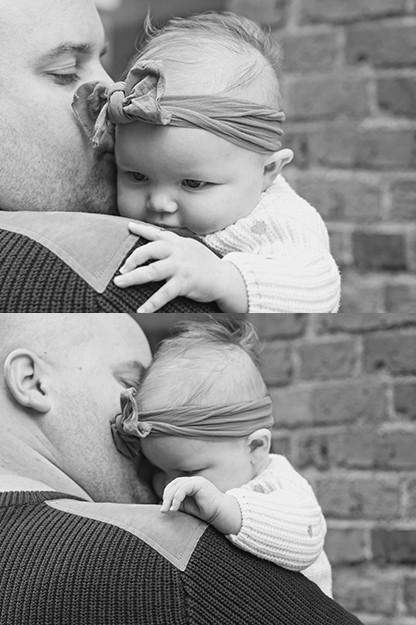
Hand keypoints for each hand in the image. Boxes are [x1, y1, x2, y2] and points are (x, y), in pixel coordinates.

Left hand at [113, 222, 247, 312]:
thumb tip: (160, 247)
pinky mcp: (184, 282)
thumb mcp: (192, 248)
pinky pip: (163, 294)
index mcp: (178, 243)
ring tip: (119, 283)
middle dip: (131, 260)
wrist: (225, 278)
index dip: (141, 229)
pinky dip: (150, 304)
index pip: (157, 233)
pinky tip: (141, 310)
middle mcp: (177, 251)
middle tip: (121, 270)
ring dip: (132, 278)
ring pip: (151, 271)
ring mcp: (180, 267)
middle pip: (148, 251)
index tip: (128, 226)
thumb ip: (176, 246)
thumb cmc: (207, 265)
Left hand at [161, 476, 241, 534]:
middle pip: (173, 485)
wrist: (219, 514)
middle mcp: (191, 481)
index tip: (164, 509)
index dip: (166, 496)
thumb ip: (176, 503)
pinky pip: (184, 488)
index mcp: (188, 485)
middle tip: (163, 511)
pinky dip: (177, 497)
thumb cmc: (204, 512)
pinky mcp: (199, 483)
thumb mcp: (186, 507)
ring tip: (168, 510)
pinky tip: (175, 507)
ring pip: (177, 485)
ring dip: (170, 498)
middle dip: (166, 497)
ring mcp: (195, 481)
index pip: (172, 486)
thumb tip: (163, 505)